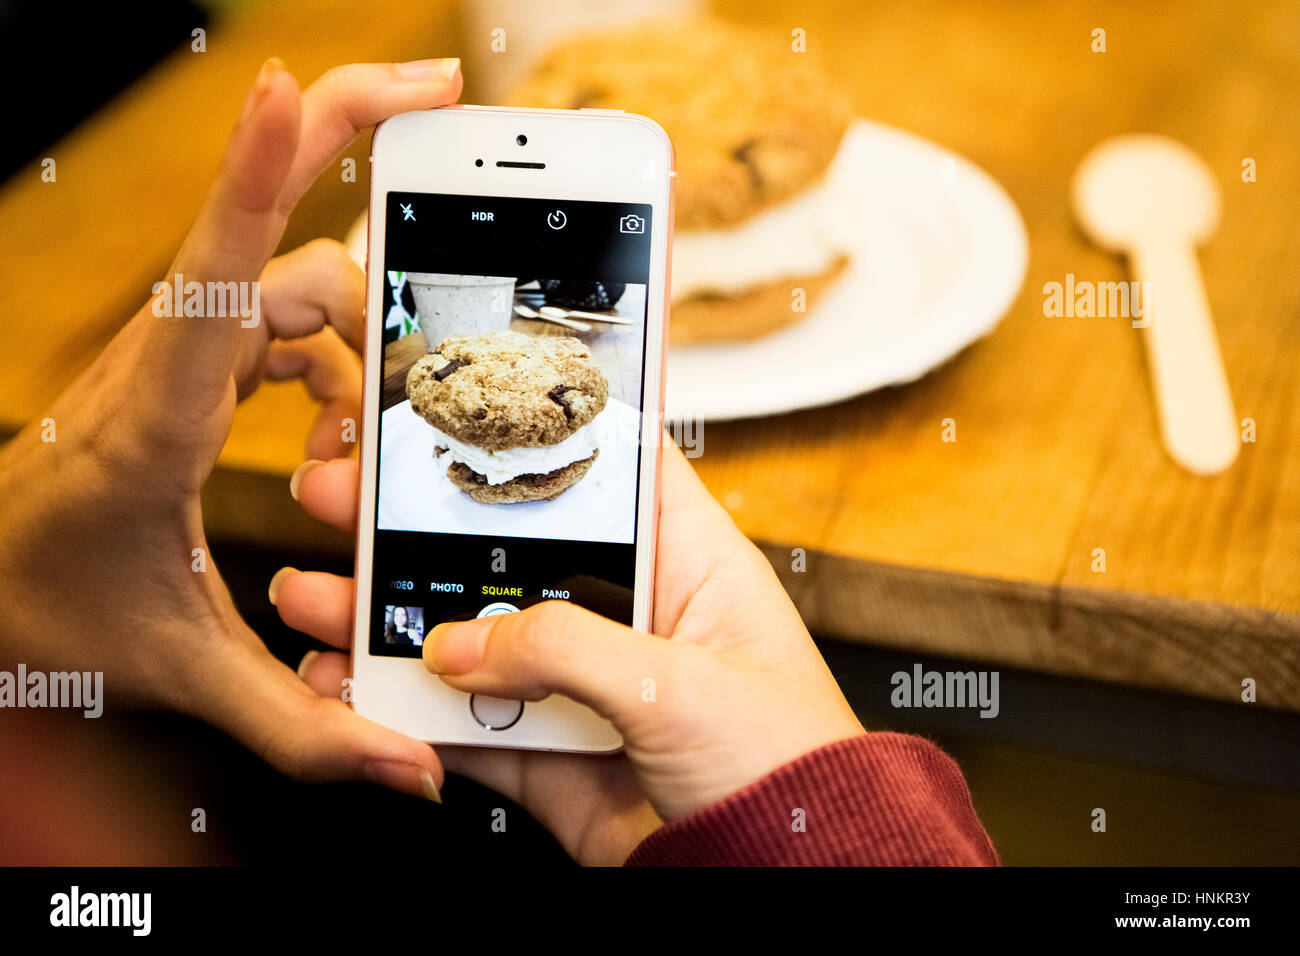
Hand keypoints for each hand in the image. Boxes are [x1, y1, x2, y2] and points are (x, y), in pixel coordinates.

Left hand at [0, 58, 462, 800]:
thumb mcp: (182, 675)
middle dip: (356, 139)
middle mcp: (169, 361)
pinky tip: (340, 434)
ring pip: (295, 273)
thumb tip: (410, 765)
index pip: (213, 276)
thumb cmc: (53, 612)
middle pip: (273, 226)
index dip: (257, 175)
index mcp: (156, 420)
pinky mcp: (193, 360)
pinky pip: (286, 317)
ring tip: (362, 439)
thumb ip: (303, 727)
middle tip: (446, 104)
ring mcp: (181, 351)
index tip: (296, 87)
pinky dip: (337, 357)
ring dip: (362, 323)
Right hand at [279, 437, 864, 862]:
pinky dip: (404, 715)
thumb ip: (565, 651)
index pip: (602, 470)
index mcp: (684, 564)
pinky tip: (350, 688)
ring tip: (316, 596)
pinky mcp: (552, 755)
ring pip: (471, 641)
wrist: (783, 879)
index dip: (530, 437)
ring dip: (391, 622)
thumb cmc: (788, 766)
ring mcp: (582, 686)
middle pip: (508, 552)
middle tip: (343, 495)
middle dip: (420, 524)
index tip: (451, 408)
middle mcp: (626, 615)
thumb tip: (462, 646)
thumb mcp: (679, 685)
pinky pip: (465, 726)